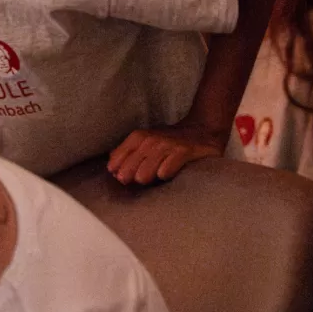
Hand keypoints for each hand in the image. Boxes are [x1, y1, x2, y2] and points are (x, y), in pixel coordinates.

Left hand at [107, 122, 225, 184]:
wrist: (201, 130)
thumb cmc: (168, 142)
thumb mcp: (145, 142)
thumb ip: (127, 153)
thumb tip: (111, 168)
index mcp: (138, 138)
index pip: (118, 158)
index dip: (117, 170)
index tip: (118, 178)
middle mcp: (150, 140)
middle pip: (129, 168)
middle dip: (129, 177)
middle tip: (134, 181)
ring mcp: (166, 146)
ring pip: (145, 172)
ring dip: (146, 178)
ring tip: (150, 180)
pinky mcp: (183, 152)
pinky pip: (167, 170)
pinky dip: (165, 175)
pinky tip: (165, 176)